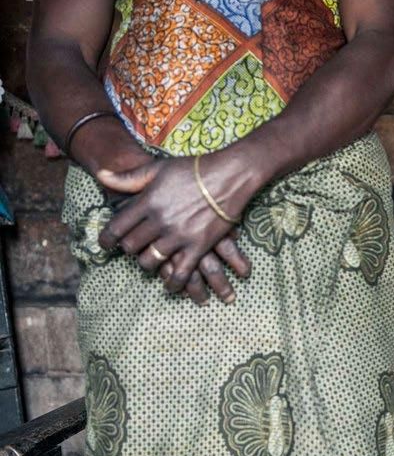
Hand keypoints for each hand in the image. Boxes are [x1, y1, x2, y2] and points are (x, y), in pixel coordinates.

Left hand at [96, 152, 259, 299]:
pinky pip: (181, 272)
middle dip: (129, 250)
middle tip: (132, 250)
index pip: (116, 227)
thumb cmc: (194, 170)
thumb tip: (101, 175)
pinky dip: (173, 283)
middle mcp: (159, 220)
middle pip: (132, 246)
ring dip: (148, 264)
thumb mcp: (158, 168)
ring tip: (150, 263)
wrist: (229, 176)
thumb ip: (129, 177)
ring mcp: (179, 235)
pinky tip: (171, 286)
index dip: (106, 239)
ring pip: (151, 260)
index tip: (105, 245)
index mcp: (147, 202)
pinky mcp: (199, 246)